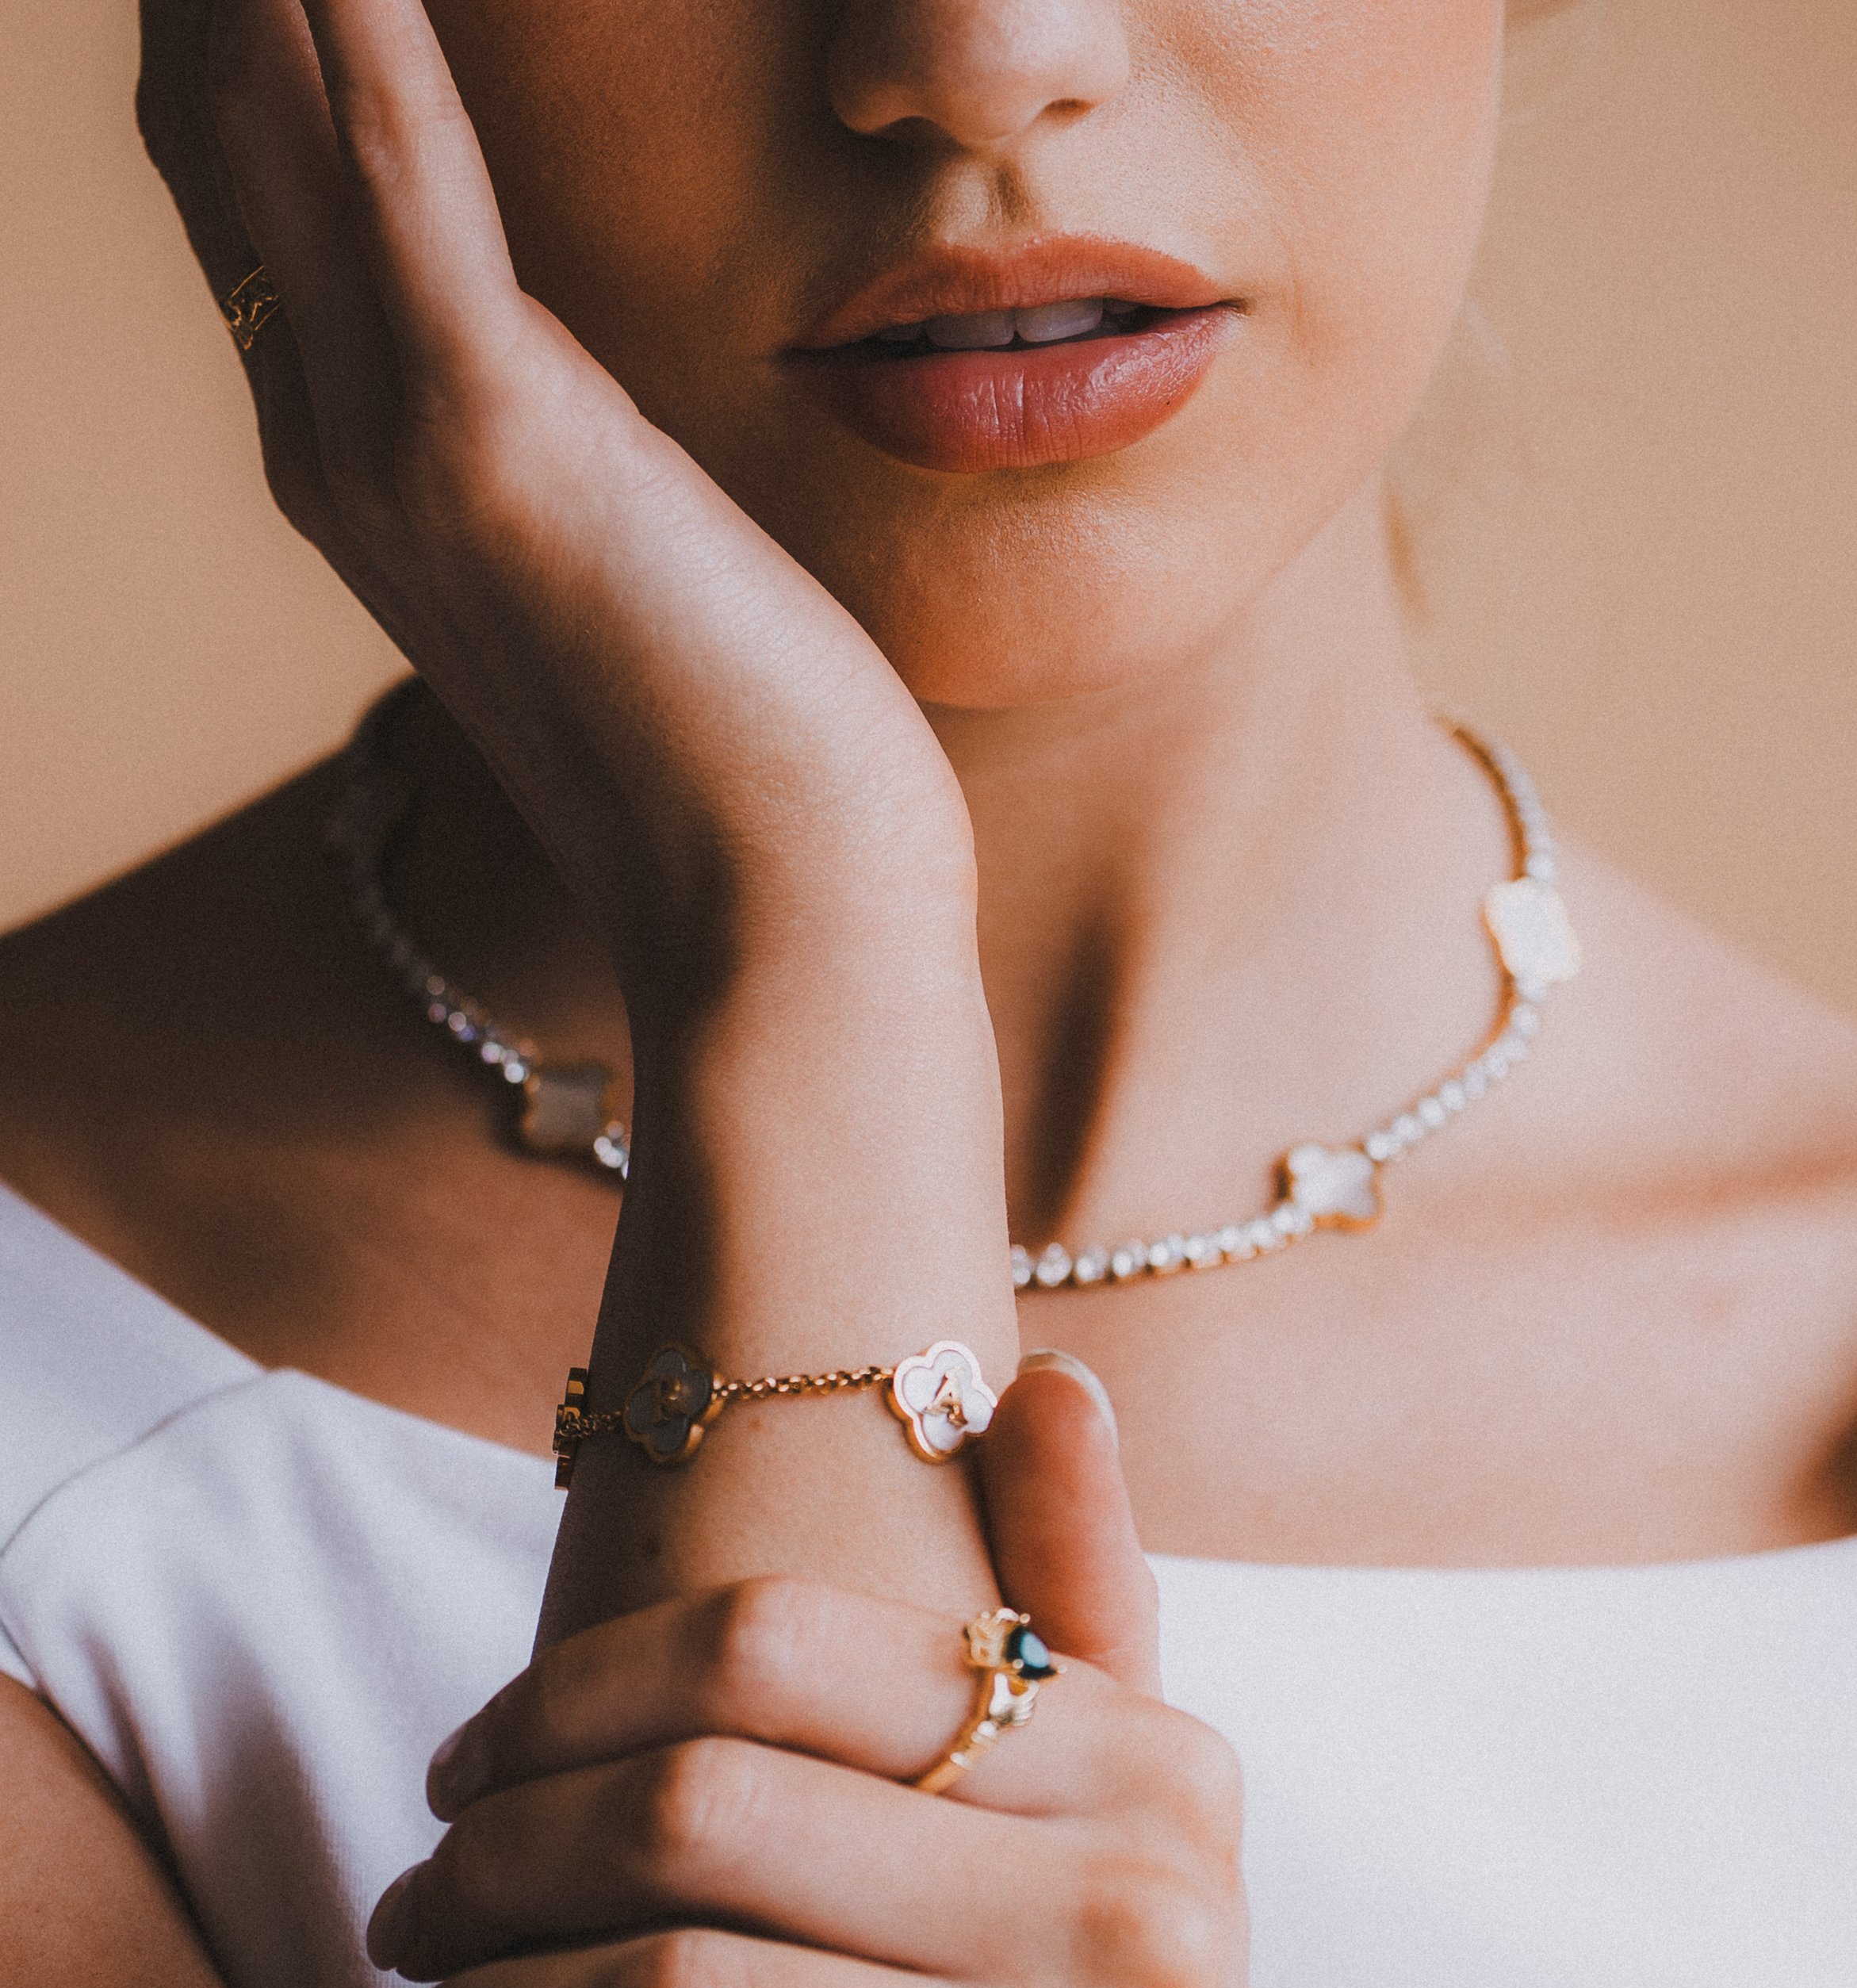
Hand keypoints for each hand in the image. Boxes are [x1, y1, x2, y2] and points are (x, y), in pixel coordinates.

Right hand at [140, 0, 975, 1008]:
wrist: (776, 921)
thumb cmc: (737, 758)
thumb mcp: (618, 572)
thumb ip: (551, 455)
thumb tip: (574, 379)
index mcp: (361, 470)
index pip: (250, 187)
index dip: (242, 18)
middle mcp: (332, 443)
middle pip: (216, 121)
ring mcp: (392, 443)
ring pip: (265, 112)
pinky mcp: (495, 439)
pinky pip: (392, 165)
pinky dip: (359, 14)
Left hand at [319, 1371, 1410, 1987]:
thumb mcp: (1137, 1840)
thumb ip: (1086, 1605)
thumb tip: (1042, 1376)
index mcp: (1154, 1769)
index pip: (782, 1645)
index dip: (575, 1687)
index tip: (463, 1759)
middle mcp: (1142, 1914)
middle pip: (701, 1811)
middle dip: (494, 1854)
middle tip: (404, 1902)